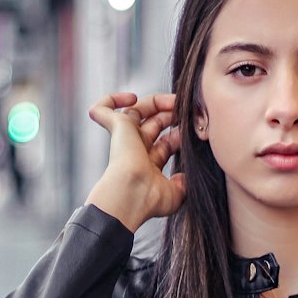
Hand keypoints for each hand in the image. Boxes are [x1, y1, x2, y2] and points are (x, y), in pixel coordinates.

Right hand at [86, 92, 185, 230]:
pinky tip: (131, 98)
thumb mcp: (175, 193)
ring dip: (156, 101)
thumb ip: (182, 184)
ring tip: (175, 101)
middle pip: (154, 123)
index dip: (180, 134)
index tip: (196, 130)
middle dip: (172, 114)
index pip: (165, 143)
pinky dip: (112, 99)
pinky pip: (102, 109)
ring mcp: (125, 138)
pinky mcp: (116, 127)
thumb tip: (184, 178)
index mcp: (148, 164)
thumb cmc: (150, 198)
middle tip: (189, 111)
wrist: (133, 194)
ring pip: (135, 110)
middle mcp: (136, 149)